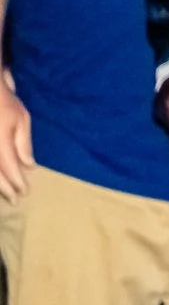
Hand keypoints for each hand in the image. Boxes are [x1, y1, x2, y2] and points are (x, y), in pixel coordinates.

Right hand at [0, 73, 30, 200]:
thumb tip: (29, 167)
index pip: (9, 166)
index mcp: (0, 139)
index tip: (25, 192)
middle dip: (5, 188)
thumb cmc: (7, 104)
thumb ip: (24, 145)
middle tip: (15, 200)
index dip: (16, 181)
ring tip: (6, 195)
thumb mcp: (22, 120)